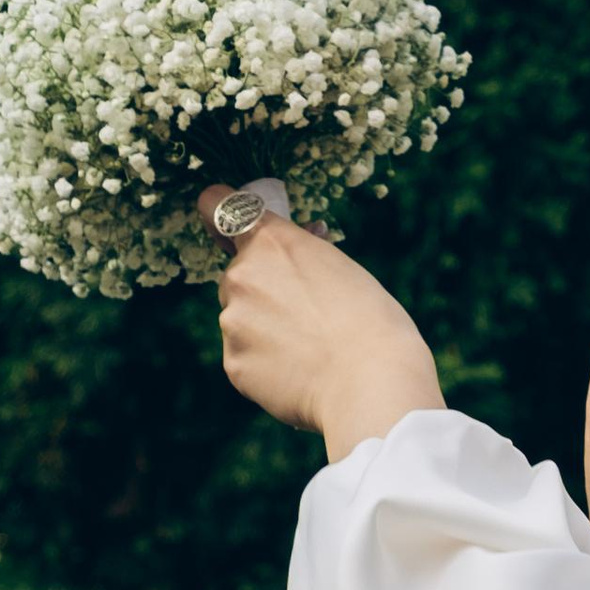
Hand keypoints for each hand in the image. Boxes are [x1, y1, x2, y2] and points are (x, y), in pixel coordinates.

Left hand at [199, 193, 444, 459]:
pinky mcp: (233, 364)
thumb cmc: (372, 322)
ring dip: (266, 329)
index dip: (218, 209)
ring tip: (311, 349)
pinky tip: (301, 372)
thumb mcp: (343, 270)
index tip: (225, 222)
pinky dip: (267, 363)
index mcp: (271, 242)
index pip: (218, 206)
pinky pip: (246, 357)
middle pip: (239, 276)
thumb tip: (304, 241)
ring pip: (242, 319)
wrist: (372, 383)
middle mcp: (241, 276)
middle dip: (264, 289)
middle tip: (307, 312)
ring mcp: (232, 322)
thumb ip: (306, 256)